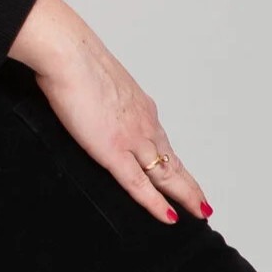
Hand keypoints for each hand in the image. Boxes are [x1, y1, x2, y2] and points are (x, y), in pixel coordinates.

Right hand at [9, 0, 209, 224]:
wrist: (69, 55)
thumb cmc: (73, 61)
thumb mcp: (95, 83)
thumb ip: (99, 99)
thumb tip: (89, 102)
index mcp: (139, 107)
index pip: (162, 143)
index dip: (174, 163)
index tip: (183, 176)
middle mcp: (144, 124)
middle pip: (173, 162)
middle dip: (190, 186)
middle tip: (203, 205)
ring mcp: (132, 138)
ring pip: (166, 174)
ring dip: (184, 195)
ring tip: (198, 212)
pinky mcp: (114, 150)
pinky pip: (139, 184)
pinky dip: (156, 203)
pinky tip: (169, 216)